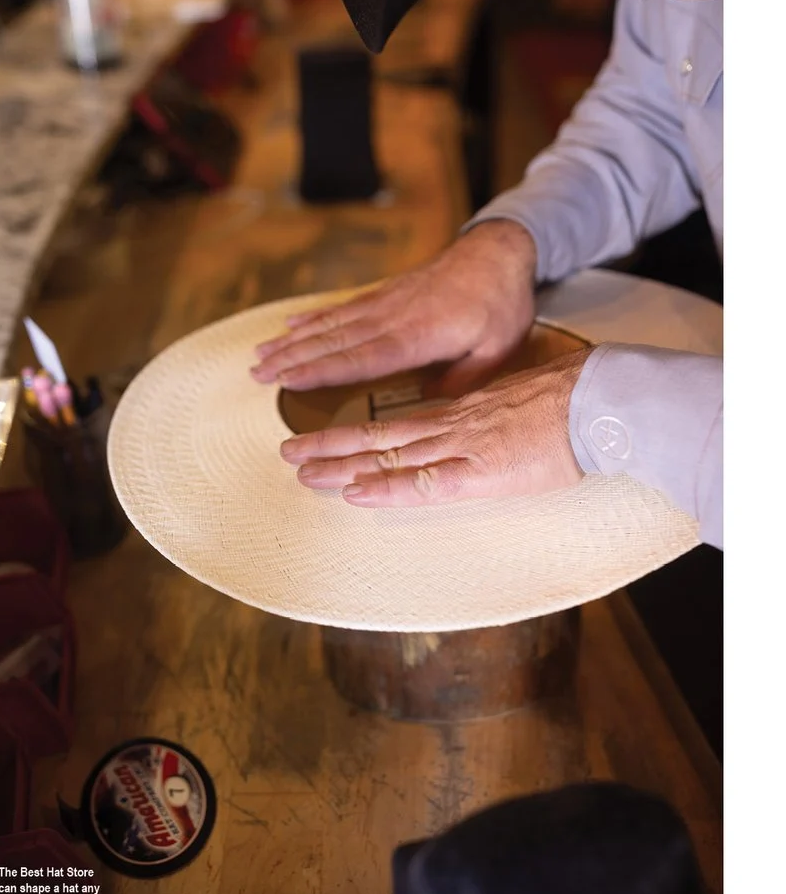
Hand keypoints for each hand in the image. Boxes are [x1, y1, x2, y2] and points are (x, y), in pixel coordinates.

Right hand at [250, 220, 540, 393]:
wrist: (498, 252)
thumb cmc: (500, 303)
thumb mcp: (497, 348)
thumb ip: (463, 378)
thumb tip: (429, 401)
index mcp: (417, 336)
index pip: (360, 358)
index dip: (322, 371)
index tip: (288, 380)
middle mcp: (391, 318)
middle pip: (332, 341)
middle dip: (291, 357)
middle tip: (256, 372)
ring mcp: (383, 303)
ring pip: (329, 324)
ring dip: (292, 340)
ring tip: (260, 354)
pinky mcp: (383, 294)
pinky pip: (341, 308)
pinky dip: (312, 318)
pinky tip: (290, 326)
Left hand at [279, 349, 586, 505]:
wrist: (604, 400)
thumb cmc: (576, 402)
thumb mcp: (521, 404)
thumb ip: (492, 418)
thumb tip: (481, 430)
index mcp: (464, 413)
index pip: (400, 426)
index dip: (359, 436)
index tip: (326, 440)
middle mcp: (453, 428)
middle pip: (379, 437)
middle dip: (330, 445)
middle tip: (288, 452)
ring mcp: (462, 448)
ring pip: (389, 457)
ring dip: (341, 466)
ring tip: (301, 471)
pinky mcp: (481, 472)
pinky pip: (424, 483)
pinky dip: (387, 489)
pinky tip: (354, 493)